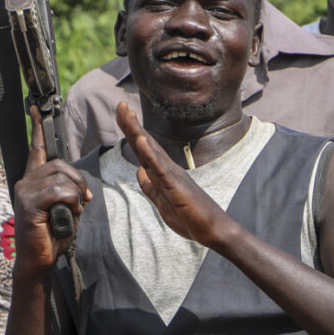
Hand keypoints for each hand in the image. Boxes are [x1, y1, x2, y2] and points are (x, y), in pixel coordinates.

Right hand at [13, 106, 91, 278]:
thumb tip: (80, 186)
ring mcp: (24, 192)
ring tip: (74, 210)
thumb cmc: (53, 236)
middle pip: (59, 163)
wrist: (39, 261)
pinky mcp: (29, 204)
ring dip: (76, 193)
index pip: (37, 148)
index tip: (38, 106)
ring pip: (61, 176)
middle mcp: (25, 182)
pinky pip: (58, 191)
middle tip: (84, 199)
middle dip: (79, 180)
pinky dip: (71, 201)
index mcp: (34, 181)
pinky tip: (68, 214)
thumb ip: (69, 190)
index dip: (39, 126)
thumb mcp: (66, 208)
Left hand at [116, 102, 234, 247]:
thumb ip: (150, 186)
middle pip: (145, 143)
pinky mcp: (176, 186)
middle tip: (120, 104)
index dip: (131, 132)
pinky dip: (150, 153)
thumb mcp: (163, 202)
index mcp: (163, 173)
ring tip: (127, 113)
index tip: (122, 114)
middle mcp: (168, 169)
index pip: (143, 149)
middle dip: (131, 124)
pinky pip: (160, 168)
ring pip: (151, 150)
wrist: (213, 231)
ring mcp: (172, 176)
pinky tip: (141, 141)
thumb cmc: (191, 217)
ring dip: (138, 132)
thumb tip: (139, 170)